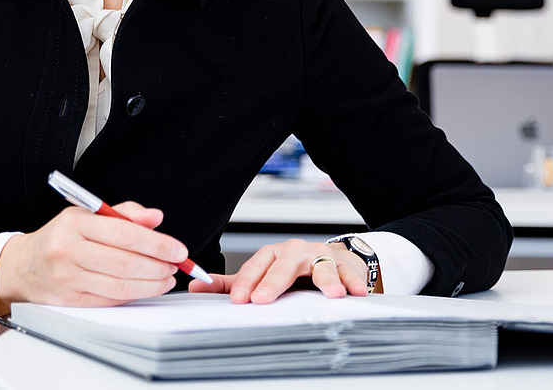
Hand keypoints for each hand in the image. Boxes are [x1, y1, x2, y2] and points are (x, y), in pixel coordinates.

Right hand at [0, 202, 188, 314]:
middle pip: (125, 262)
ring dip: (151, 284)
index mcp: (75, 223)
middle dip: (158, 266)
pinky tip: (146, 288)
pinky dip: (134, 295)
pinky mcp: (71, 300)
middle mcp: (69, 250)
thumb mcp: (86, 215)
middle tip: (175, 265)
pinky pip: (110, 300)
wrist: (24, 266)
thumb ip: (123, 214)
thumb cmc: (60, 238)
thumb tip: (155, 217)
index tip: (177, 248)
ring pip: (120, 285)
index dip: (156, 243)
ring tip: (165, 278)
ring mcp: (68, 278)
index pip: (124, 233)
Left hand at [187, 238, 369, 303]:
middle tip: (263, 299)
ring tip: (329, 293)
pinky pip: (349, 274)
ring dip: (325, 279)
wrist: (332, 260)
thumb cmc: (293, 270)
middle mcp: (295, 252)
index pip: (256, 266)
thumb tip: (195, 287)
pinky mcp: (344, 266)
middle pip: (284, 265)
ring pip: (321, 265)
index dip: (246, 282)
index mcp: (273, 254)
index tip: (239, 300)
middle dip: (273, 282)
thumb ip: (232, 283)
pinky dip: (353, 282)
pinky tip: (356, 292)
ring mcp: (320, 256)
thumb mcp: (263, 274)